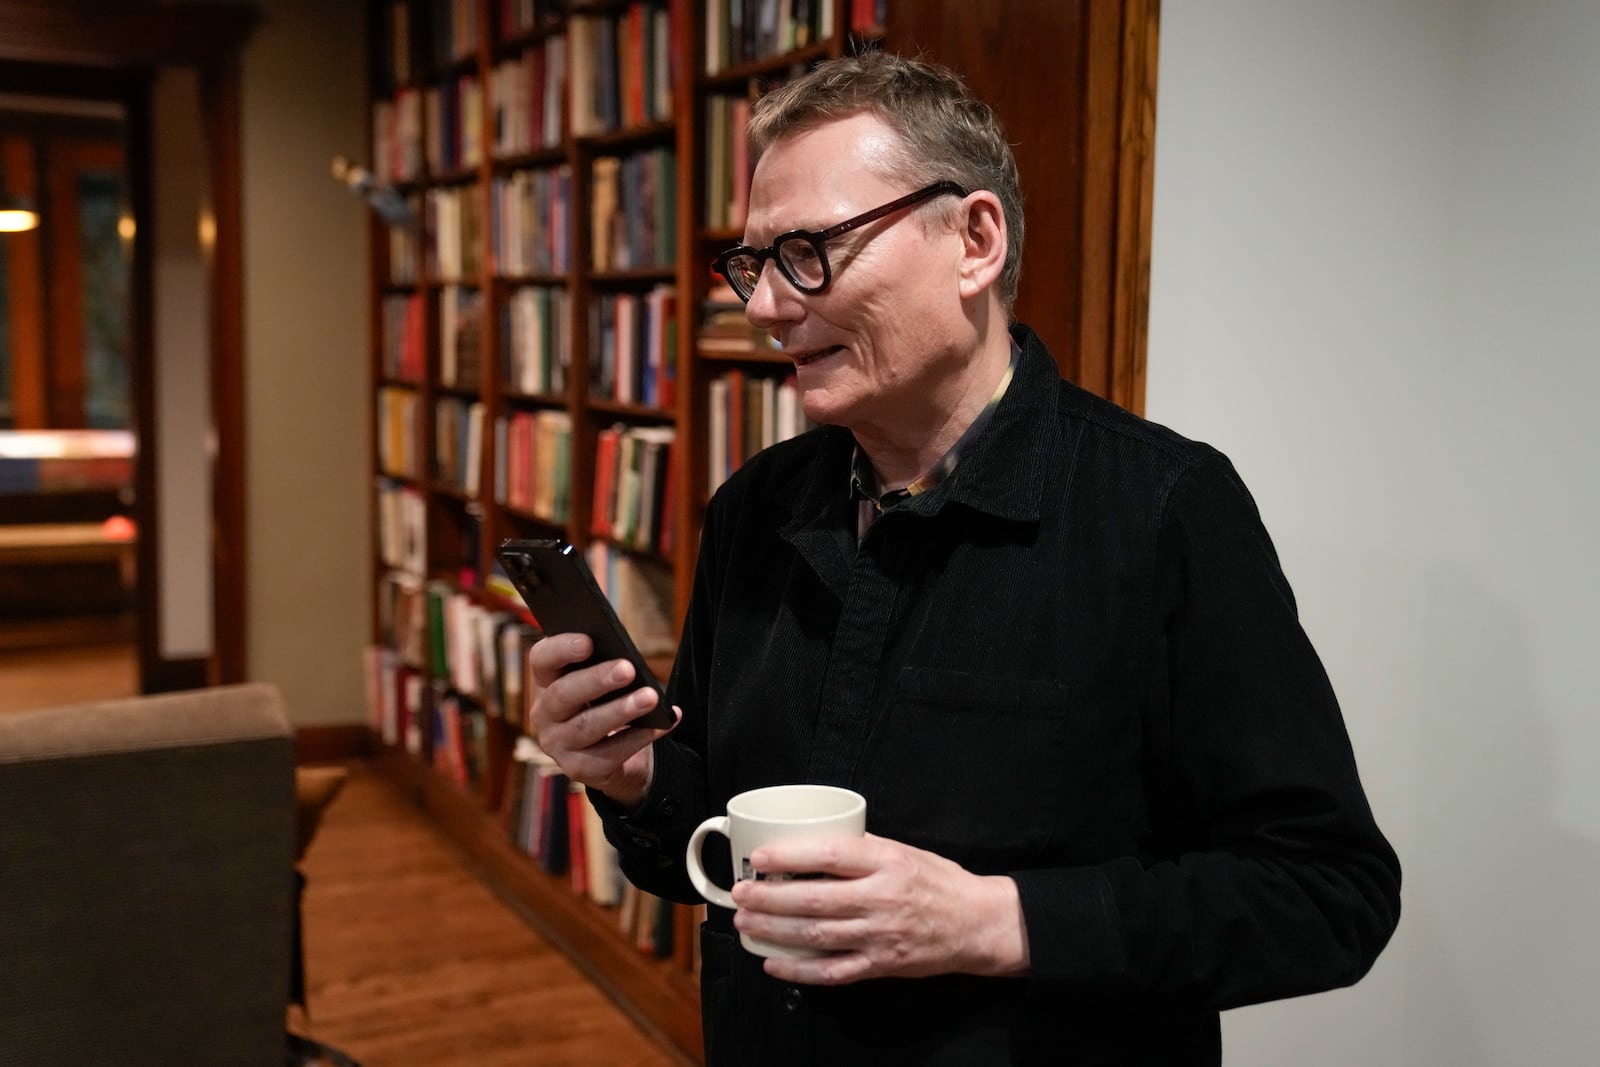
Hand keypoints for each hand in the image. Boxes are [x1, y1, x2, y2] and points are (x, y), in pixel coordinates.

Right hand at [526, 632, 678, 807]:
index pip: (542, 659)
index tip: (588, 640)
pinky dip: (639, 737)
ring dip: (621, 710)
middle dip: (598, 680)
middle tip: (628, 669)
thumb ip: (605, 665)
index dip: (561, 648)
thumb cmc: (607, 704)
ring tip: (650, 697)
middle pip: (563, 694)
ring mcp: (558, 744)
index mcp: (547, 681)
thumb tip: (628, 659)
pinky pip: (610, 753)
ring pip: (587, 726)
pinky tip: (661, 724)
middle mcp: (544, 714)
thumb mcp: (602, 683)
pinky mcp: (578, 769)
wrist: (615, 756)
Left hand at [728, 833, 1030, 985]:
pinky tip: (773, 961)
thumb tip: (811, 844)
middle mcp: (881, 898)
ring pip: (816, 934)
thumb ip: (861, 849)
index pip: (829, 854)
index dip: (789, 855)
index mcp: (886, 862)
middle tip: (740, 893)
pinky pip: (832, 971)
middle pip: (814, 898)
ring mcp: (879, 935)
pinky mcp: (880, 965)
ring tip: (746, 922)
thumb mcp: (903, 851)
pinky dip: (798, 969)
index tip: (760, 856)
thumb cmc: (938, 882)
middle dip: (769, 897)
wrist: (977, 924)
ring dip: (774, 930)